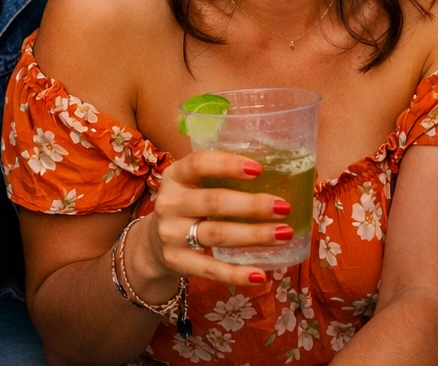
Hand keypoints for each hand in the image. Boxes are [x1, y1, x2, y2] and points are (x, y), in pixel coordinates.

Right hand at [132, 151, 293, 288]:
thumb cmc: (187, 205)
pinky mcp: (178, 262)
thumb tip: (275, 170)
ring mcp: (171, 234)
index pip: (199, 164)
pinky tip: (260, 275)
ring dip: (254, 235)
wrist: (153, 244)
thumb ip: (219, 176)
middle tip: (284, 207)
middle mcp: (170, 203)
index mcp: (175, 175)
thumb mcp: (192, 184)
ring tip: (284, 233)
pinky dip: (237, 274)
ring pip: (218, 234)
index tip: (259, 169)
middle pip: (214, 202)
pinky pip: (211, 270)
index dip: (228, 165)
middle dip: (252, 205)